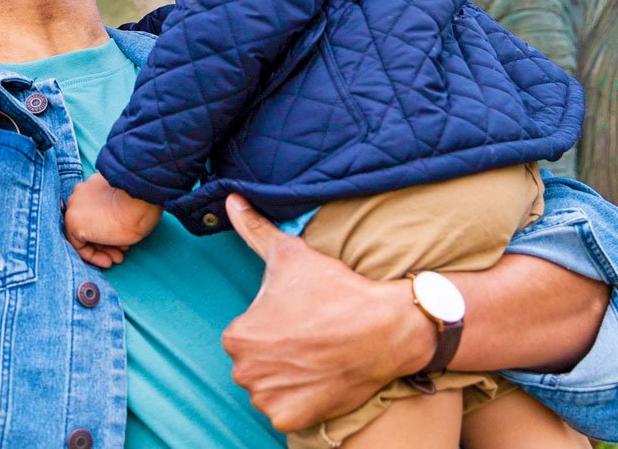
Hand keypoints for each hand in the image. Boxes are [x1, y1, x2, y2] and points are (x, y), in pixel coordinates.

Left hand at [64, 173, 161, 268]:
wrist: (138, 201)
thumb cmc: (140, 203)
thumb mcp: (124, 205)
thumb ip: (112, 212)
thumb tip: (113, 228)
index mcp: (92, 186)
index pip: (95, 213)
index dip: (108, 230)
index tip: (122, 241)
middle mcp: (79, 195)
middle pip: (89, 224)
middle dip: (106, 241)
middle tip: (121, 252)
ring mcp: (74, 208)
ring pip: (85, 234)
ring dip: (103, 249)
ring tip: (118, 258)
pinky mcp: (74, 223)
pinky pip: (79, 245)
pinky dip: (93, 256)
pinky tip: (108, 262)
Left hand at [220, 194, 433, 431]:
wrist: (386, 328)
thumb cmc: (335, 290)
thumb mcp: (289, 254)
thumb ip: (254, 230)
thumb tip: (231, 199)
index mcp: (236, 336)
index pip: (243, 334)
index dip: (270, 326)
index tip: (296, 319)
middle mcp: (244, 371)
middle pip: (253, 363)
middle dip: (275, 353)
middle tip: (308, 338)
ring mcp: (268, 399)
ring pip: (268, 388)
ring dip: (286, 377)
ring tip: (316, 357)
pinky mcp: (291, 419)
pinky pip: (285, 413)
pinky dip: (299, 401)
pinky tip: (319, 379)